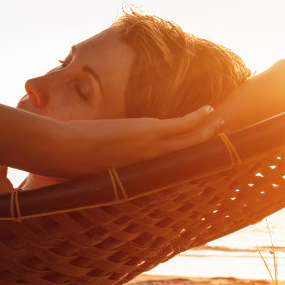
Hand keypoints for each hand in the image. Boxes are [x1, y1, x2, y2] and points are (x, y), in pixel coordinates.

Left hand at [61, 105, 221, 175]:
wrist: (65, 152)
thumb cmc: (69, 160)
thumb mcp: (87, 167)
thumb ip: (94, 165)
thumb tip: (83, 161)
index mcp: (134, 173)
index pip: (162, 168)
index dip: (177, 162)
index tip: (188, 157)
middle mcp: (147, 165)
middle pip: (183, 156)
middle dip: (201, 145)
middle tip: (215, 137)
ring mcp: (151, 148)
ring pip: (189, 140)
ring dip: (206, 130)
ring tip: (218, 122)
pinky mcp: (150, 132)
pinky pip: (182, 126)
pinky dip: (197, 118)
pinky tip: (207, 110)